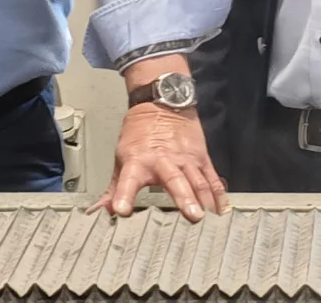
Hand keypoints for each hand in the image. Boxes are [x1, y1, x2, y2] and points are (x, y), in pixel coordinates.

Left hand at [90, 103, 230, 221]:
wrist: (161, 103)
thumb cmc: (139, 134)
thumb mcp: (121, 158)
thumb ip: (113, 189)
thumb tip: (98, 213)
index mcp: (138, 161)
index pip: (128, 181)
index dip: (123, 195)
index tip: (121, 210)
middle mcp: (163, 160)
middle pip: (175, 180)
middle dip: (184, 198)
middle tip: (192, 216)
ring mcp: (185, 159)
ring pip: (197, 180)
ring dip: (205, 198)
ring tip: (210, 216)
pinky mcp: (200, 158)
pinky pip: (211, 177)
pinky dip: (218, 193)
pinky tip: (223, 209)